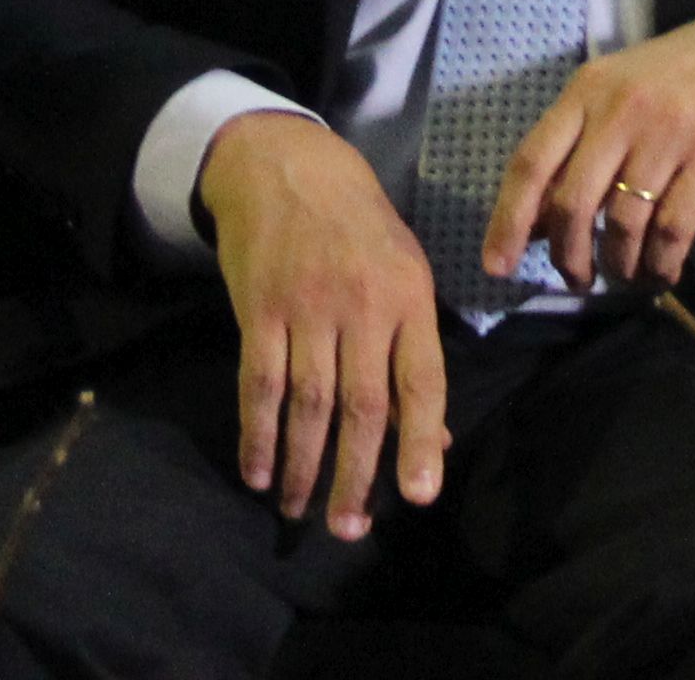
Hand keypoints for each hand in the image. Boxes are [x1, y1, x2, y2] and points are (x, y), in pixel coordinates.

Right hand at [197, 111, 448, 535]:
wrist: (287, 165)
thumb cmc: (360, 227)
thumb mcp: (404, 272)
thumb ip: (415, 354)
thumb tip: (437, 438)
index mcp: (409, 297)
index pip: (423, 380)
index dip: (422, 440)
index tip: (420, 495)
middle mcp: (363, 305)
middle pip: (363, 405)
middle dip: (355, 474)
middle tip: (349, 528)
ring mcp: (308, 306)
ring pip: (308, 404)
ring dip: (302, 465)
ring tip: (299, 510)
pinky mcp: (259, 309)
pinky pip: (257, 383)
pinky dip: (256, 433)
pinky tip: (257, 471)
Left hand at [489, 0, 694, 297]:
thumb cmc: (690, 70)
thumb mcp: (623, 87)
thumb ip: (579, 143)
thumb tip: (535, 219)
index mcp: (590, 89)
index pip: (531, 162)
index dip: (507, 221)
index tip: (496, 265)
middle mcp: (623, 111)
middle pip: (572, 204)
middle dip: (567, 256)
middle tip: (577, 277)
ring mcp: (670, 136)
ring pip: (622, 224)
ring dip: (618, 264)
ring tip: (625, 274)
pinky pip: (673, 230)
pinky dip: (662, 263)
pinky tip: (663, 270)